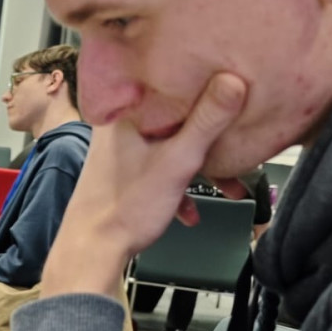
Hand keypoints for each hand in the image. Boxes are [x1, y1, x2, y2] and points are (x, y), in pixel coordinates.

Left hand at [42, 73, 246, 298]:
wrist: (92, 250)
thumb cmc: (125, 207)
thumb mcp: (177, 160)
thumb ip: (206, 121)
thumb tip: (232, 80)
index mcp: (125, 114)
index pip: (169, 85)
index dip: (202, 85)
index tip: (231, 87)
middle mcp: (118, 128)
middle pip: (174, 119)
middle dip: (211, 137)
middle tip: (239, 147)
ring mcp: (119, 152)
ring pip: (169, 147)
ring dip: (200, 167)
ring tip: (228, 188)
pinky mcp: (122, 175)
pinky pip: (157, 170)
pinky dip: (178, 186)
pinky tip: (190, 211)